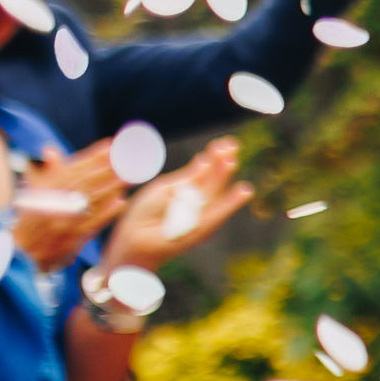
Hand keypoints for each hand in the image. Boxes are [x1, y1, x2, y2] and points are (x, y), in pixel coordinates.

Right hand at [11, 142, 131, 271]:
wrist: (18, 253)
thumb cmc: (27, 221)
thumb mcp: (31, 194)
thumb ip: (45, 173)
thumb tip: (51, 151)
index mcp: (43, 190)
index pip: (72, 169)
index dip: (92, 156)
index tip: (109, 145)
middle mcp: (53, 203)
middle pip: (86, 181)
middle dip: (108, 167)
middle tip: (128, 158)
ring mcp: (63, 220)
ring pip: (92, 199)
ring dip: (112, 186)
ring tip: (130, 176)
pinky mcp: (70, 238)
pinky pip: (91, 222)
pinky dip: (107, 212)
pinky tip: (121, 203)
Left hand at [102, 137, 255, 273]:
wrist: (135, 237)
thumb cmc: (146, 214)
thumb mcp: (165, 189)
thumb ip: (188, 178)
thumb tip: (205, 159)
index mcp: (190, 187)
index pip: (207, 169)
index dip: (216, 156)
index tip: (226, 142)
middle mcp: (200, 200)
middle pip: (214, 178)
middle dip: (222, 163)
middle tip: (231, 147)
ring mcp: (202, 214)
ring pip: (215, 192)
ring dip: (224, 177)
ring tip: (232, 161)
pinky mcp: (202, 229)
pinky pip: (218, 214)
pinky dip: (231, 203)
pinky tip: (244, 191)